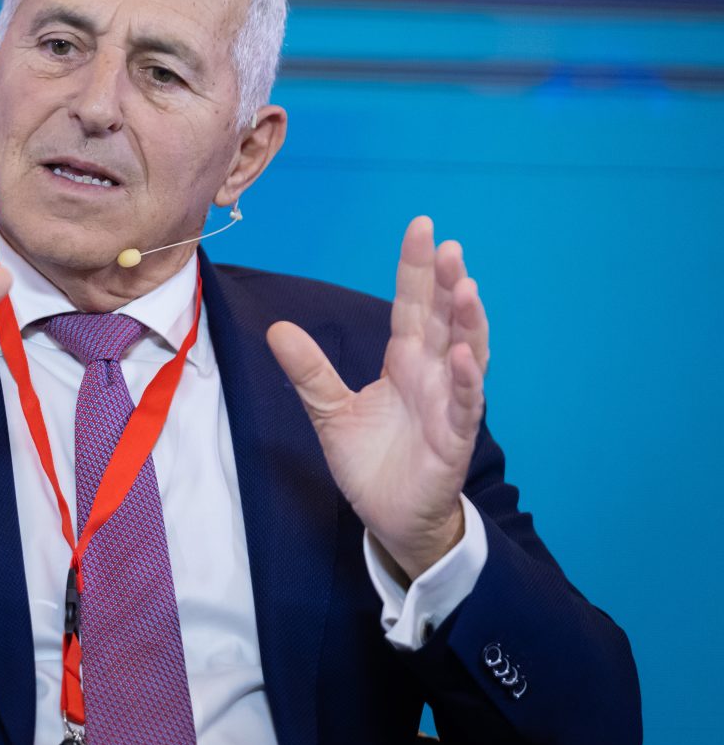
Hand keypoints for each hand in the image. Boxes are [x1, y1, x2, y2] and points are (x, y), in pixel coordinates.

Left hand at [266, 217, 489, 580]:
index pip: (411, 305)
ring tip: (464, 286)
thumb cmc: (371, 460)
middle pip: (443, 319)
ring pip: (466, 353)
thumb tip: (277, 329)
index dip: (415, 268)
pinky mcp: (455, 439)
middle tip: (448, 245)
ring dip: (467, 321)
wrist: (389, 517)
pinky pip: (465, 405)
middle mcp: (432, 374)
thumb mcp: (330, 411)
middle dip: (446, 283)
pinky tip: (466, 356)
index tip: (420, 227)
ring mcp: (448, 403)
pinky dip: (468, 381)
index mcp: (405, 361)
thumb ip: (309, 371)